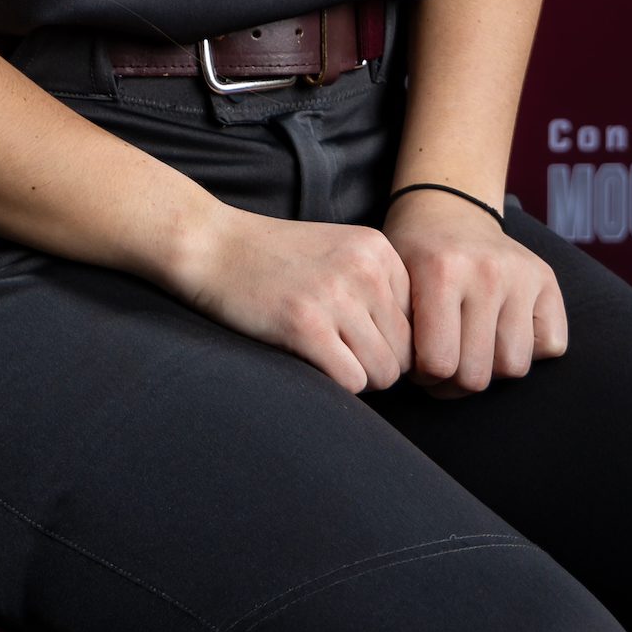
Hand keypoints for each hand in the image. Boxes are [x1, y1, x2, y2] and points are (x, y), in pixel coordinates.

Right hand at [172, 203, 414, 393]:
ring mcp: (335, 295)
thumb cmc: (275, 259)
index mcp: (378, 249)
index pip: (419, 323)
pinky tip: (309, 362)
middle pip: (405, 353)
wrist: (212, 244)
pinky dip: (336, 386)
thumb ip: (379, 288)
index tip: (358, 339)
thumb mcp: (340, 253)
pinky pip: (351, 381)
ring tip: (325, 358)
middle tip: (339, 354)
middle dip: (377, 365)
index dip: (391, 342)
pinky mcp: (305, 325)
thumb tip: (416, 355)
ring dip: (357, 378)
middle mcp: (364, 268)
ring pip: (383, 373)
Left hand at [382, 190, 567, 398]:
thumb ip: (400, 329)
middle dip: (453, 382)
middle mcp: (488, 272)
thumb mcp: (392, 282)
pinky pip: (551, 346)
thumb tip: (410, 376)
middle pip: (477, 374)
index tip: (417, 362)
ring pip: (514, 367)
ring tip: (469, 350)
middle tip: (441, 362)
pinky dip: (529, 351)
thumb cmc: (415, 251)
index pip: (439, 363)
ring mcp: (522, 275)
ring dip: (490, 370)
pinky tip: (502, 333)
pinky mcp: (547, 280)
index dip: (424, 375)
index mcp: (442, 271)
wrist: (449, 205)